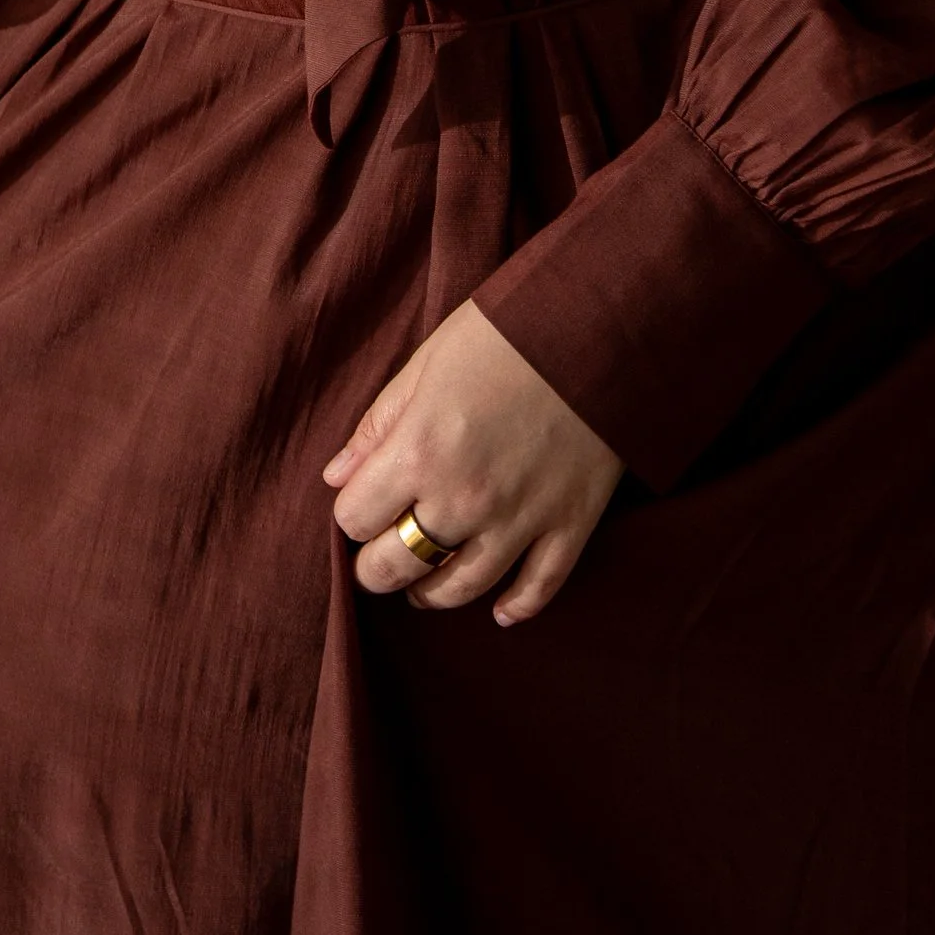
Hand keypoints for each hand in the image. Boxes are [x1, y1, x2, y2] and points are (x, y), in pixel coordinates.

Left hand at [324, 298, 621, 625]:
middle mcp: (464, 497)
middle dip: (377, 568)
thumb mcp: (426, 364)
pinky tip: (500, 611)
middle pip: (398, 567)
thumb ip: (378, 425)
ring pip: (460, 588)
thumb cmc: (504, 332)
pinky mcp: (569, 525)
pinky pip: (537, 589)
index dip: (351, 514)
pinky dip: (516, 607)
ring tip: (423, 588)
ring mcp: (520, 518)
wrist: (598, 324)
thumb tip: (336, 478)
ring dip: (433, 593)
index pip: (355, 518)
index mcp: (420, 450)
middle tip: (378, 557)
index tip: (360, 504)